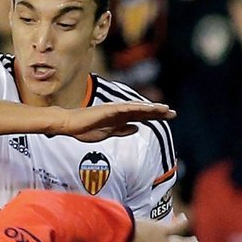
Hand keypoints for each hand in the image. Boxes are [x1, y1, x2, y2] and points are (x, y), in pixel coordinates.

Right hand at [49, 101, 174, 142]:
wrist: (69, 124)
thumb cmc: (83, 129)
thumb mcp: (107, 133)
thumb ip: (121, 130)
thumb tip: (136, 128)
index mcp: (119, 118)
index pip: (140, 116)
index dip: (153, 116)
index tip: (167, 117)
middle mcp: (119, 111)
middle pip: (141, 111)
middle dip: (157, 112)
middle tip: (173, 113)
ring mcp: (114, 109)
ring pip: (136, 108)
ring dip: (150, 109)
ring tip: (164, 110)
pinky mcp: (108, 109)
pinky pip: (125, 108)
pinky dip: (137, 108)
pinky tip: (146, 109)